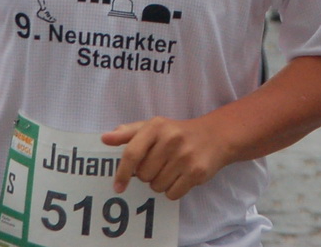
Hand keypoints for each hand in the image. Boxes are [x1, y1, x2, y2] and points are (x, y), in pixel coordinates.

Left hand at [103, 116, 230, 200]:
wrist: (215, 136)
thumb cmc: (177, 133)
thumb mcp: (153, 127)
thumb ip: (128, 133)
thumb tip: (104, 138)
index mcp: (156, 126)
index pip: (132, 154)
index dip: (122, 173)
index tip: (118, 187)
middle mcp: (171, 139)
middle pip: (143, 175)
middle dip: (147, 175)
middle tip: (159, 165)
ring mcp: (185, 156)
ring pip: (157, 186)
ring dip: (160, 183)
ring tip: (171, 169)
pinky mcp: (196, 172)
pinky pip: (172, 194)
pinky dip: (173, 190)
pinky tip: (180, 177)